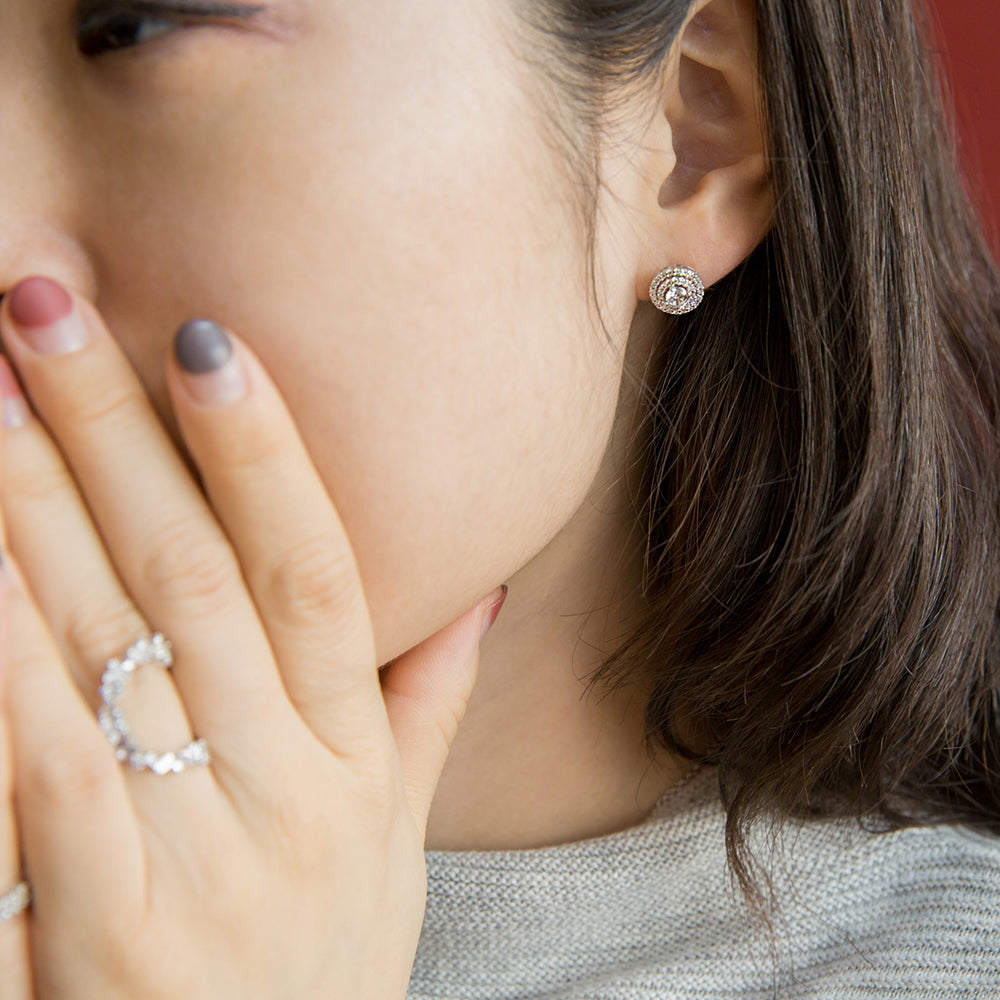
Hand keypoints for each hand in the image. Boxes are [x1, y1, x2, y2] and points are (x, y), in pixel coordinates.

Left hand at [0, 277, 505, 999]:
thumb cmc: (325, 961)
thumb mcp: (396, 839)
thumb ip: (429, 706)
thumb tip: (472, 592)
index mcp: (356, 759)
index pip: (318, 574)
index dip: (265, 454)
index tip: (206, 341)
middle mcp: (287, 786)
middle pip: (197, 579)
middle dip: (117, 433)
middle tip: (47, 305)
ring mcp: (195, 850)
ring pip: (114, 645)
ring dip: (39, 507)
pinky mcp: (102, 915)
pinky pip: (43, 761)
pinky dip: (7, 650)